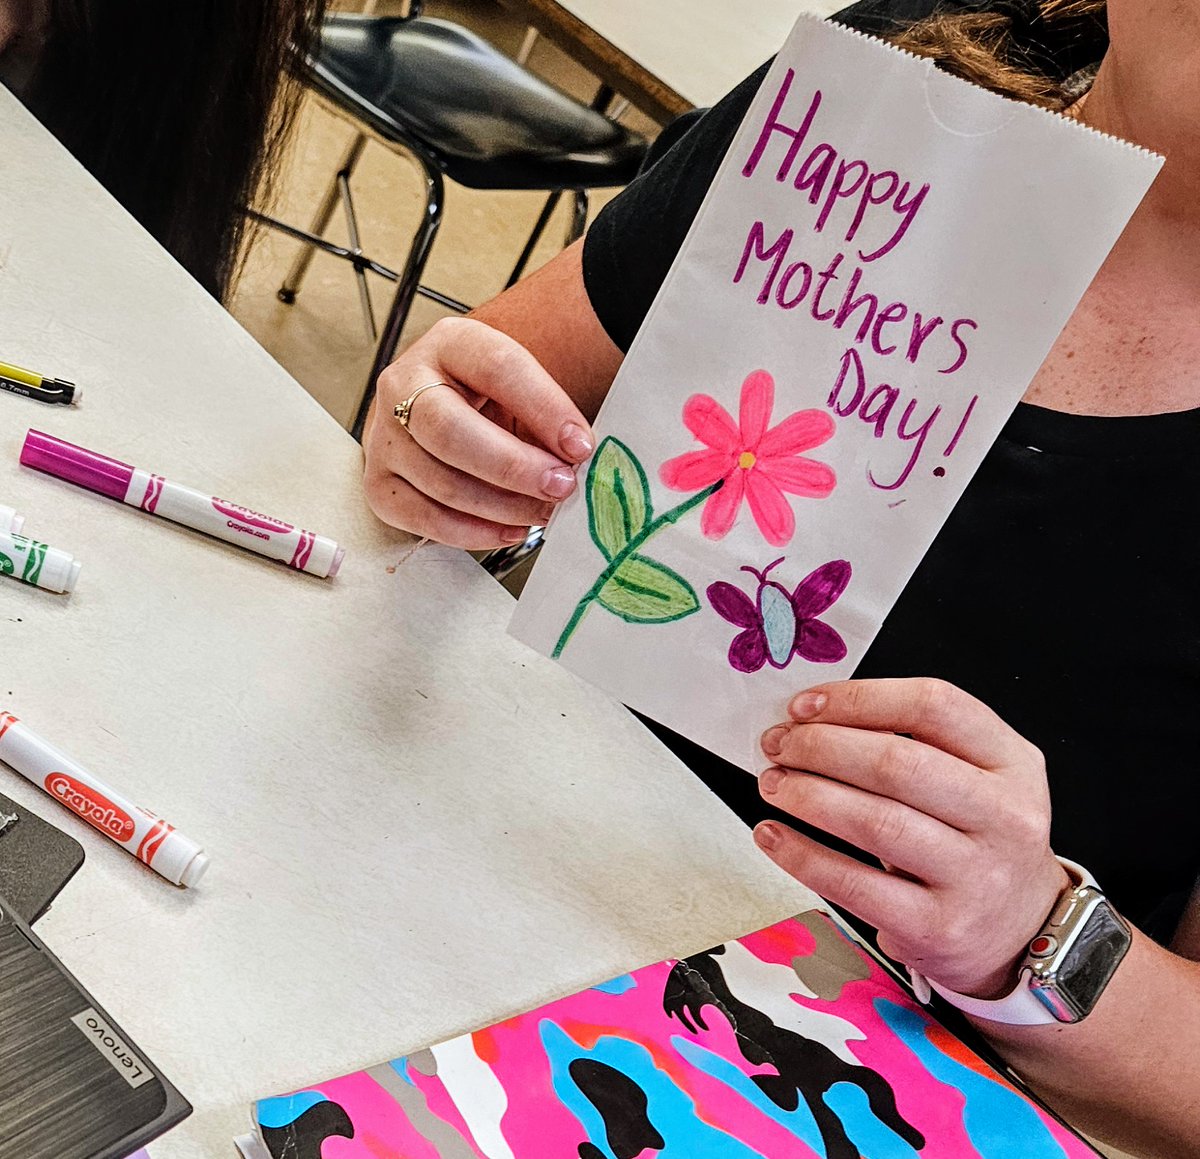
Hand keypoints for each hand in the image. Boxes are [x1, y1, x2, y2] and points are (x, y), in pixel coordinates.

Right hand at [362, 317, 594, 548]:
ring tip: (542, 511)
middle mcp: (403, 384)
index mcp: (450, 344)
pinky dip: (473, 533)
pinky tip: (510, 529)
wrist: (450, 404)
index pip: (497, 367)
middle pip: (449, 430)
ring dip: (502, 506)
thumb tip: (574, 460)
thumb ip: (548, 417)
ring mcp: (383, 437)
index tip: (581, 445)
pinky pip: (424, 519)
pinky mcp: (378, 483)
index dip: (544, 408)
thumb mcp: (522, 389)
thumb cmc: (493, 398)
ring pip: (440, 482)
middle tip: (560, 486)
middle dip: (513, 466)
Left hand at [755, 678, 1070, 998]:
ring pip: (874, 822)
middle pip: (896, 763)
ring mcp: (976, 877)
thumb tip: (812, 719)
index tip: (805, 706)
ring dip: (806, 795)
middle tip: (779, 745)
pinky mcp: (939, 928)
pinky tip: (774, 835)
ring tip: (773, 784)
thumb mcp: (976, 775)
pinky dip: (802, 855)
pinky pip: (854, 884)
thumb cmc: (976, 836)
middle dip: (820, 747)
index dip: (858, 700)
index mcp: (1013, 763)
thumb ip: (913, 740)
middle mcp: (1004, 817)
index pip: (932, 707)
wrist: (1020, 926)